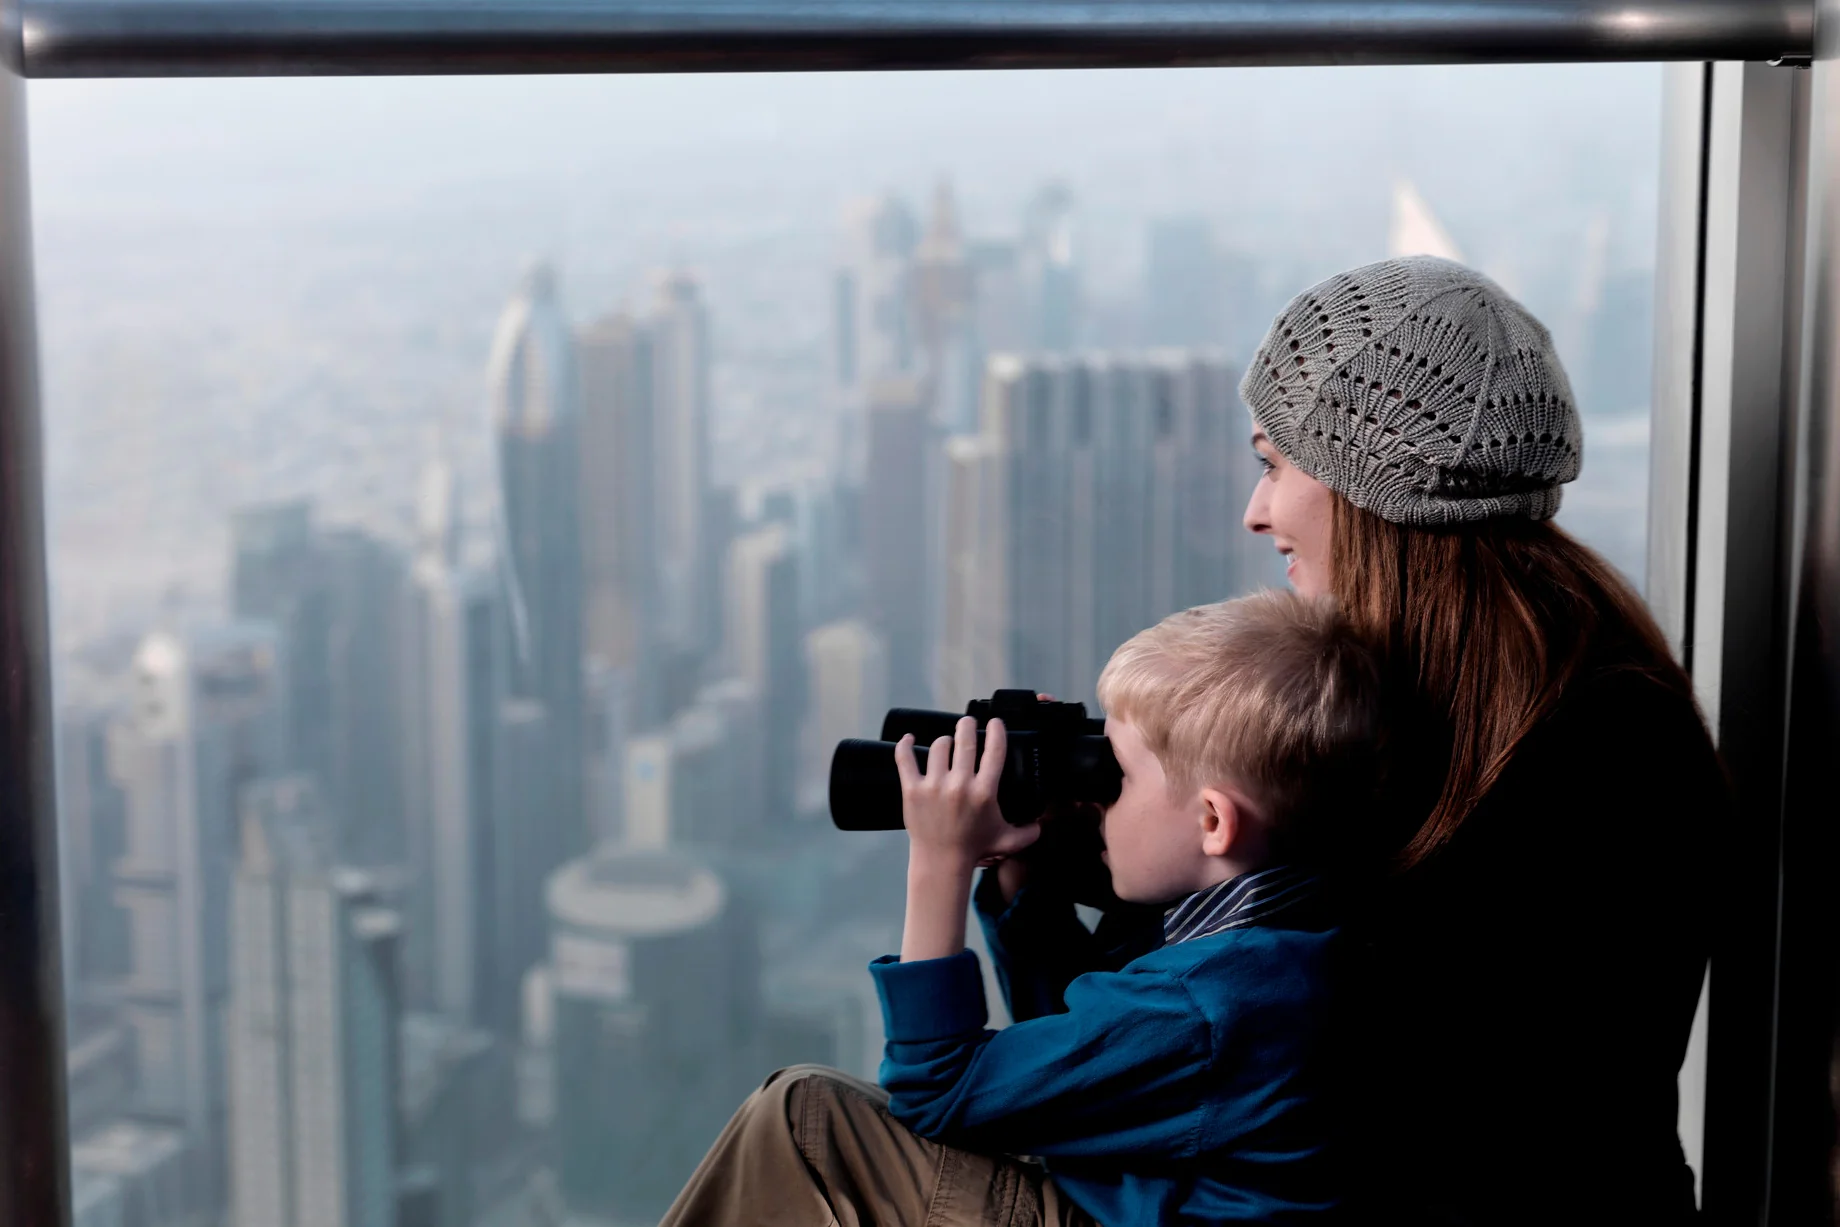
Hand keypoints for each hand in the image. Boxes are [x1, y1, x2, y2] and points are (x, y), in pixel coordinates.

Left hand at [895, 716, 1041, 870]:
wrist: (941, 863)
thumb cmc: (973, 849)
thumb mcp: (1007, 841)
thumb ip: (1029, 832)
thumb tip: (1041, 823)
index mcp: (984, 792)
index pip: (995, 750)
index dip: (997, 730)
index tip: (994, 722)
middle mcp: (960, 785)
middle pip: (965, 741)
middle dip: (967, 726)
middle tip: (967, 723)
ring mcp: (934, 786)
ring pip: (939, 747)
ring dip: (945, 740)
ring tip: (947, 742)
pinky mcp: (912, 790)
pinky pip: (905, 758)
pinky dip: (905, 745)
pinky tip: (909, 738)